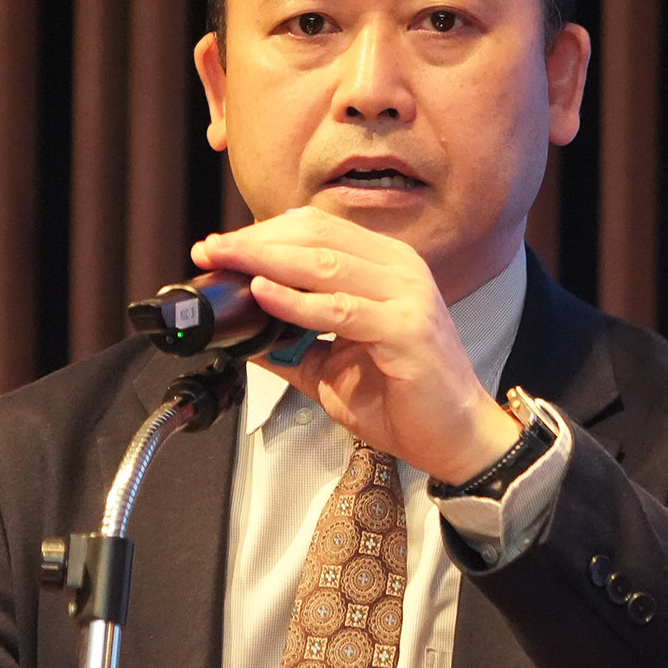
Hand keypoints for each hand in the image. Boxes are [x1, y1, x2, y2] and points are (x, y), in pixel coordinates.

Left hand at [190, 207, 522, 484]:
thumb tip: (240, 335)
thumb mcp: (332, 365)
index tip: (219, 246)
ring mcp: (406, 296)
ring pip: (325, 265)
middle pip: (314, 238)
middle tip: (210, 250)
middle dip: (254, 242)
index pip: (315, 230)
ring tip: (226, 262)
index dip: (263, 232)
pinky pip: (341, 309)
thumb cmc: (404, 398)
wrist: (456, 437)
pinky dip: (297, 301)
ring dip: (266, 261)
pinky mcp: (407, 329)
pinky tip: (264, 294)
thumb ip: (289, 344)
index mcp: (384, 265)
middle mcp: (398, 270)